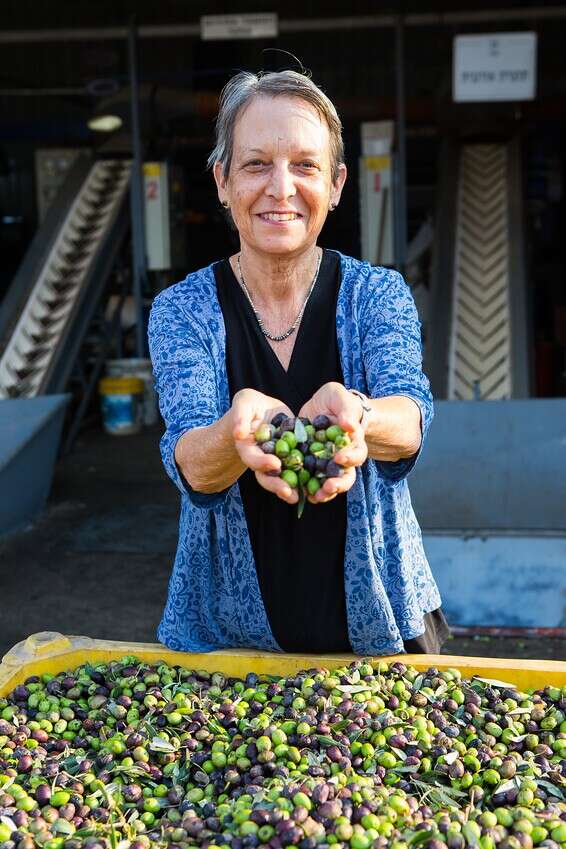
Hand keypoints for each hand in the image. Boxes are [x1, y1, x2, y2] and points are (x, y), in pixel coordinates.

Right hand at [231, 389, 297, 504]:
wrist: (265, 410)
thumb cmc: (250, 405)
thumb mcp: (243, 402)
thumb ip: (240, 416)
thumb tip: (239, 434)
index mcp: (247, 448)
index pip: (252, 458)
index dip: (261, 462)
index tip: (275, 463)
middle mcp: (261, 459)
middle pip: (266, 476)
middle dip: (276, 484)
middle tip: (288, 492)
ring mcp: (276, 461)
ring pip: (282, 478)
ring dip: (290, 488)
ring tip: (300, 497)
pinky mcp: (292, 458)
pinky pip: (298, 471)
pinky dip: (305, 479)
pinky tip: (314, 486)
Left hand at [299, 381, 368, 503]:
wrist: (320, 407)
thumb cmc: (334, 400)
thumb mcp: (338, 397)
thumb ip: (345, 409)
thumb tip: (348, 425)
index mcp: (353, 442)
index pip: (357, 453)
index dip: (350, 458)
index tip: (339, 458)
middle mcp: (342, 458)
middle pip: (346, 476)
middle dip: (338, 483)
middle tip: (329, 486)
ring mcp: (327, 465)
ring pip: (330, 484)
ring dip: (324, 492)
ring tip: (315, 497)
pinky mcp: (311, 467)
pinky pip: (311, 482)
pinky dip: (307, 489)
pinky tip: (301, 494)